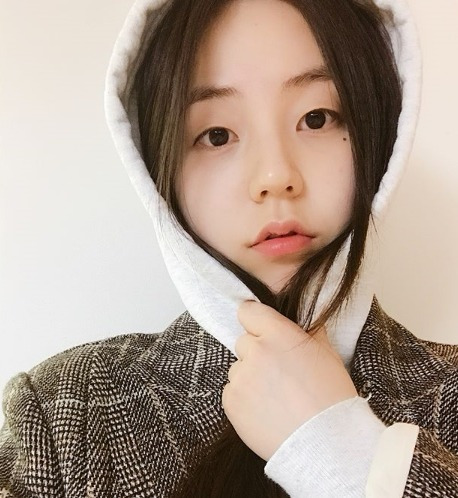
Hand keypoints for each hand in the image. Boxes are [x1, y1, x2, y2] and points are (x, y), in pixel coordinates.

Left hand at [222, 300, 357, 460]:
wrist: (324, 444)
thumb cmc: (331, 398)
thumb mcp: (327, 353)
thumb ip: (307, 330)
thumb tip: (298, 319)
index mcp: (278, 334)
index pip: (249, 312)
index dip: (255, 321)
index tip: (261, 330)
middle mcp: (255, 351)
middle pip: (244, 342)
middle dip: (257, 353)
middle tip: (278, 373)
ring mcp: (240, 377)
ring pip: (238, 369)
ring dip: (250, 377)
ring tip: (275, 398)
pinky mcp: (231, 402)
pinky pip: (232, 392)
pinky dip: (244, 399)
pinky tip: (266, 410)